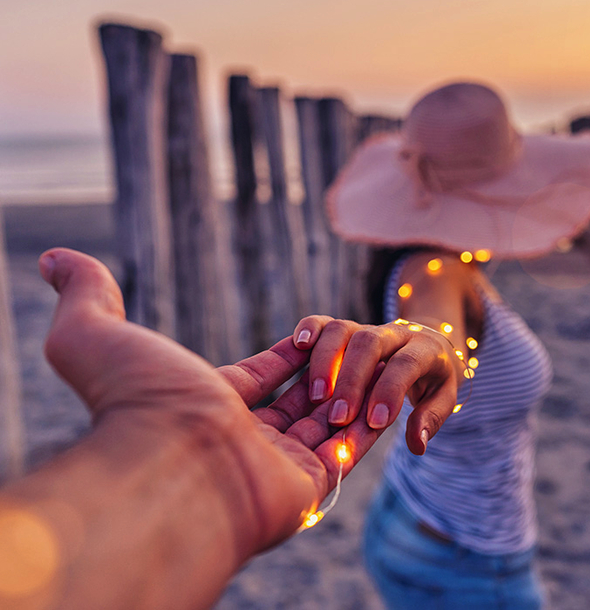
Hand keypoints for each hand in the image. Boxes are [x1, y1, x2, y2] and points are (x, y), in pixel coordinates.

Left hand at [39, 248, 384, 556]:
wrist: (174, 466)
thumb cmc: (139, 399)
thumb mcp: (95, 332)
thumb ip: (84, 293)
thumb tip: (53, 257)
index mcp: (206, 404)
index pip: (260, 375)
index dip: (289, 353)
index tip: (313, 334)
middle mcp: (240, 439)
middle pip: (296, 400)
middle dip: (326, 374)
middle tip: (357, 345)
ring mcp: (274, 466)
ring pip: (326, 424)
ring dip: (350, 396)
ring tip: (377, 367)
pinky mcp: (307, 487)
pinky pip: (347, 453)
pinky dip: (365, 427)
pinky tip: (380, 399)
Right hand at [293, 315, 460, 454]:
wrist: (429, 341)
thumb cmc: (433, 377)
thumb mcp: (443, 397)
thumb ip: (430, 418)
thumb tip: (417, 444)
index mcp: (424, 349)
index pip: (405, 364)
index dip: (389, 391)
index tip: (375, 424)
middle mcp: (393, 333)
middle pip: (370, 344)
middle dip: (351, 380)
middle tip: (338, 418)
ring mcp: (366, 327)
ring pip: (343, 329)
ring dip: (326, 361)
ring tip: (317, 397)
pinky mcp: (345, 328)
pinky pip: (324, 321)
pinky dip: (309, 329)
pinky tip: (298, 346)